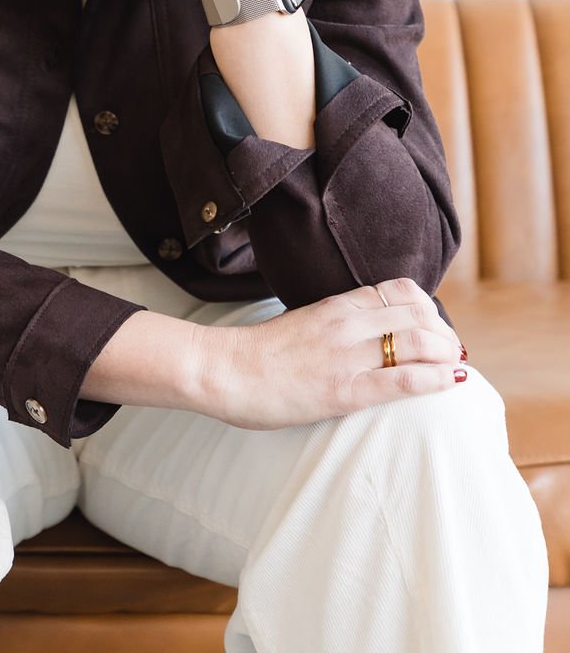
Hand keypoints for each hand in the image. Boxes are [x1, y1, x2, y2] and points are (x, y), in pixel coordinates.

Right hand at [194, 279, 467, 429]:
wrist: (226, 371)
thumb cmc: (261, 353)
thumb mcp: (305, 323)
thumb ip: (337, 323)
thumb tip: (366, 333)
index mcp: (337, 304)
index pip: (400, 290)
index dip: (428, 307)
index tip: (434, 327)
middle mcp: (347, 323)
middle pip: (418, 313)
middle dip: (444, 333)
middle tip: (451, 352)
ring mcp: (347, 356)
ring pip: (418, 342)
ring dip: (446, 354)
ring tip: (454, 367)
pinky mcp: (345, 391)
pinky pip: (403, 380)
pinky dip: (435, 379)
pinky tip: (450, 383)